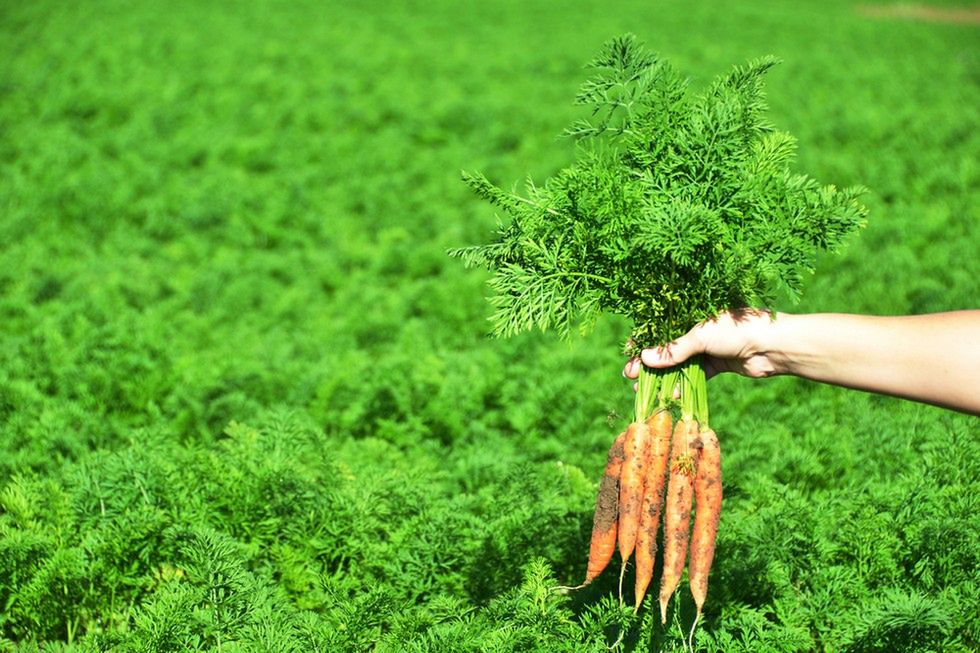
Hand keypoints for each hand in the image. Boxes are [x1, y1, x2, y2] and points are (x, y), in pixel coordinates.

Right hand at [623, 308, 779, 380]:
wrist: (774, 345)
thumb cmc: (737, 329)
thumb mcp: (701, 336)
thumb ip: (674, 350)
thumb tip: (644, 359)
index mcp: (692, 314)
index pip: (661, 328)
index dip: (643, 341)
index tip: (628, 354)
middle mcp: (698, 330)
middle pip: (667, 348)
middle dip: (649, 363)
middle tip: (630, 375)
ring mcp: (708, 348)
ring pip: (679, 365)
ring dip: (663, 377)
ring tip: (644, 389)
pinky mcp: (718, 365)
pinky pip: (695, 376)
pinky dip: (683, 386)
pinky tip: (671, 396)